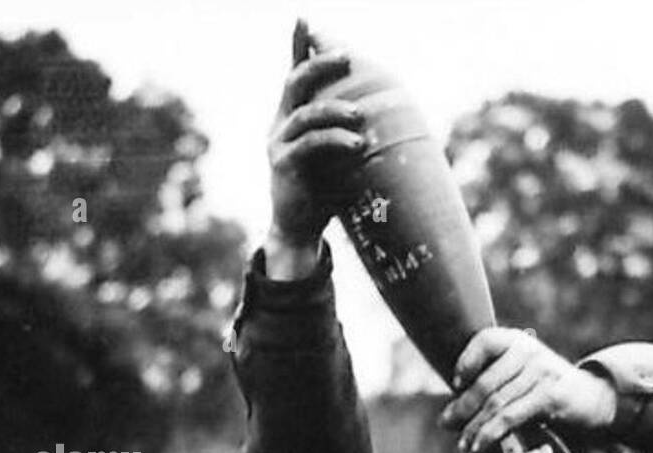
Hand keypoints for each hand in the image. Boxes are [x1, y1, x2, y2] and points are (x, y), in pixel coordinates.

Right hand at [267, 33, 364, 260]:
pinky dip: (336, 140)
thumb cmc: (321, 192)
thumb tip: (373, 113)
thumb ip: (340, 133)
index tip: (306, 19)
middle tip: (348, 58)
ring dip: (336, 110)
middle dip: (320, 66)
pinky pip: (311, 145)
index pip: (293, 74)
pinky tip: (357, 144)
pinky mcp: (284, 166)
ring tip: (362, 116)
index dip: (298, 46)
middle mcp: (279, 126)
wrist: (298, 231)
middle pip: (295, 83)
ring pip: (306, 114)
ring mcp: (278, 144)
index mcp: (289, 118)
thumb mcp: (331, 157)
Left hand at [442, 328, 617, 452]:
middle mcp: (529, 352)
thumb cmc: (550, 390)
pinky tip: (480, 446)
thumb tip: (455, 411)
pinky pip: (511, 416)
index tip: (456, 384)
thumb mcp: (524, 374)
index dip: (467, 361)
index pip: (485, 340)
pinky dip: (491, 433)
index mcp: (518, 342)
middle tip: (447, 425)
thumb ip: (496, 382)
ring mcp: (540, 372)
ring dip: (474, 427)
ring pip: (496, 403)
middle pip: (486, 381)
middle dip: (463, 407)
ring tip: (464, 444)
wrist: (594, 398)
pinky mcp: (549, 395)